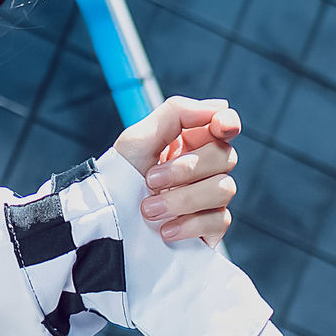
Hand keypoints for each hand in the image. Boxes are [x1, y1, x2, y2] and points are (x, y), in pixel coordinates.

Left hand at [110, 96, 240, 244]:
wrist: (107, 219)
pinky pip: (220, 221)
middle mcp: (205, 168)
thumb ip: (176, 113)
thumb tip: (220, 106)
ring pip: (224, 188)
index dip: (227, 122)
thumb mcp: (138, 138)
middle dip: (186, 168)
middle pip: (226, 156)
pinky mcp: (210, 228)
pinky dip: (190, 224)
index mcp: (190, 141)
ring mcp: (210, 198)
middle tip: (151, 179)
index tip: (219, 126)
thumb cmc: (120, 176)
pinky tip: (166, 230)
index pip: (224, 125)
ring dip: (182, 199)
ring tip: (149, 209)